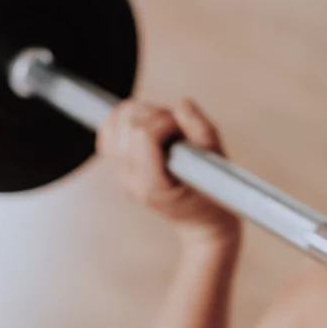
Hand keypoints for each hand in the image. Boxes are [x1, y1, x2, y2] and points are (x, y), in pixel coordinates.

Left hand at [96, 98, 239, 239]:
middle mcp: (131, 182)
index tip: (183, 129)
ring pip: (114, 123)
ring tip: (164, 129)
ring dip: (141, 116)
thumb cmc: (213, 195)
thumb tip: (182, 104)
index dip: (166, 121)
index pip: (144, 135)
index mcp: (152, 186)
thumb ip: (201, 130)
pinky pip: (109, 133)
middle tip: (177, 128)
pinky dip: (126, 122)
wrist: (202, 223)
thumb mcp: (217, 162)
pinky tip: (146, 129)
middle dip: (155, 116)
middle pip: (128, 125)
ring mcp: (121, 176)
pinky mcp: (118, 168)